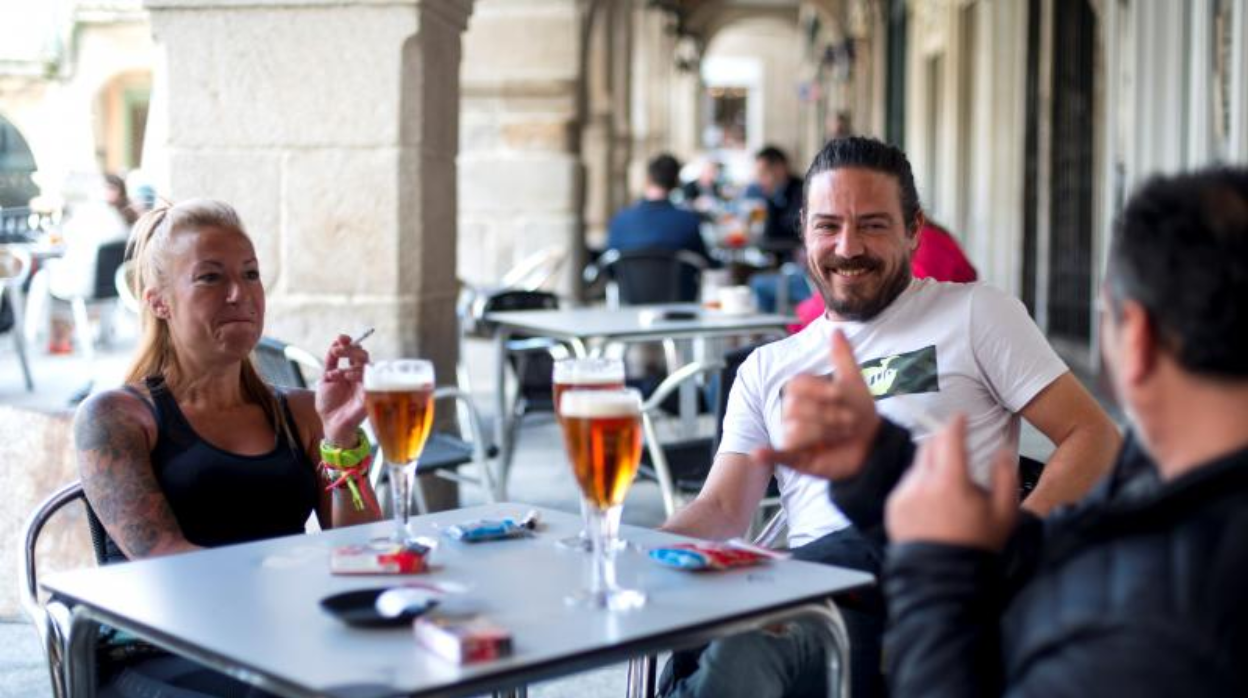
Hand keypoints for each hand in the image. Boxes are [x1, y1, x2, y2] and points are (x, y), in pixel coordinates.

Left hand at [316, 335, 369, 445]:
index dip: (349, 343)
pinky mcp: (369, 394)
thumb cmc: (329, 404)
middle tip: (337, 350)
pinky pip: (368, 379)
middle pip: (362, 355)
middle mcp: (360, 376)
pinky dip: (356, 374)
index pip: (355, 352)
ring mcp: (366, 384)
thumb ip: (330, 362)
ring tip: (334, 374)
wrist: (330, 424)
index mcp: (351, 371)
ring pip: (366, 365)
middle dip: (350, 350)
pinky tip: (345, 377)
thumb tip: (335, 343)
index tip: (341, 337)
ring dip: (349, 364)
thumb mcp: (325, 379)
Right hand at [752, 329, 880, 479]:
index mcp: (801, 393)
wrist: (872, 443)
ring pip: (794, 431)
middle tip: (848, 421)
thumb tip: (837, 329)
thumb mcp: (853, 382)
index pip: (796, 385)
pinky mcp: (796, 457)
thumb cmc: (859, 411)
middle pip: (794, 409)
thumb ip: (843, 356)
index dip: (818, 390)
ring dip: (824, 433)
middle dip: (827, 415)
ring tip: (840, 435)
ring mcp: (793, 435)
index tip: (839, 396)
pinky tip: (758, 454)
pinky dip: (766, 455)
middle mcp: (792, 413)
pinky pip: (777, 455)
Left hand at [885, 415, 1018, 550]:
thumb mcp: (1004, 514)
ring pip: (917, 466)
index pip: (949, 438)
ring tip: (948, 493)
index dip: (956, 424)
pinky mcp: (893, 507)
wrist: (943, 579)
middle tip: (955, 451)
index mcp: (950, 482)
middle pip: (929, 446)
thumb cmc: (977, 547)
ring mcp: (904, 495)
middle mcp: (922, 483)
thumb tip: (1002, 451)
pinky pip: (906, 485)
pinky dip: (919, 486)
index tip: (960, 418)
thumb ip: (1005, 477)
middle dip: (942, 443)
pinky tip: (933, 507)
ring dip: (931, 467)